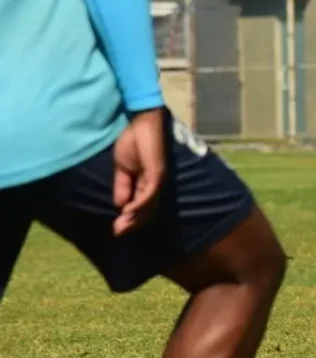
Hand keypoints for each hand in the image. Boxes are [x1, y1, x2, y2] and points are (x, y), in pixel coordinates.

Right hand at [112, 108, 166, 235]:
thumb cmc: (133, 142)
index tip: (116, 229)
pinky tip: (129, 211)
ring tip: (122, 227)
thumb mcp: (122, 168)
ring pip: (149, 204)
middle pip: (146, 208)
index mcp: (145, 183)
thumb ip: (122, 185)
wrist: (141, 124)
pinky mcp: (158, 172)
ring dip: (136, 216)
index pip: (139, 205)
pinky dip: (140, 203)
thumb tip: (120, 205)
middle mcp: (154, 184)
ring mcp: (157, 179)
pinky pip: (150, 192)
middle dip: (132, 222)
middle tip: (118, 233)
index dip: (129, 217)